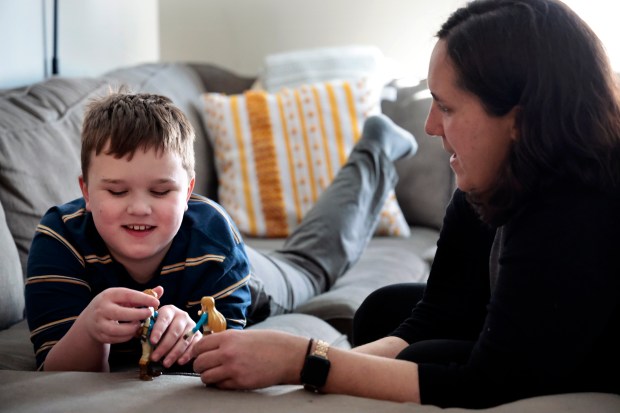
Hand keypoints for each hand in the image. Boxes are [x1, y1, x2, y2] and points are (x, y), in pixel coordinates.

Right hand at [79, 287, 160, 344]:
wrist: (90, 319)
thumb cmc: (114, 305)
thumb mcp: (124, 297)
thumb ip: (142, 295)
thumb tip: (161, 290)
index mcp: (109, 295)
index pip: (128, 295)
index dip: (143, 299)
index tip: (156, 303)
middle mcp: (101, 308)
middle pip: (121, 313)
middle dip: (138, 315)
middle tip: (149, 314)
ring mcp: (99, 323)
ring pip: (117, 329)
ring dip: (133, 328)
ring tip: (140, 323)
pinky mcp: (100, 335)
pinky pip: (116, 338)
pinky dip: (128, 336)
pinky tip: (133, 331)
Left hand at [148, 300, 199, 367]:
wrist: (174, 326)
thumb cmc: (160, 327)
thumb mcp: (152, 324)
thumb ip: (146, 328)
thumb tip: (138, 335)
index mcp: (169, 310)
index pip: (164, 319)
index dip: (158, 330)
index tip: (152, 341)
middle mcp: (182, 316)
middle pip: (175, 332)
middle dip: (164, 346)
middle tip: (155, 357)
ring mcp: (192, 325)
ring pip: (184, 340)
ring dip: (174, 353)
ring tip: (165, 363)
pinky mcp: (198, 335)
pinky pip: (194, 345)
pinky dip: (187, 355)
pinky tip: (179, 361)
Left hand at [191, 329, 307, 388]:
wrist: (288, 355)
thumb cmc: (269, 343)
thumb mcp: (244, 335)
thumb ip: (226, 341)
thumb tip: (209, 348)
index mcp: (228, 337)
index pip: (199, 346)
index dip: (196, 352)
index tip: (199, 355)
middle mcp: (227, 352)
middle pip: (199, 363)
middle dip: (200, 366)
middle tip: (206, 367)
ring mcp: (233, 369)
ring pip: (206, 377)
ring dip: (208, 377)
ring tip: (216, 375)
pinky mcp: (240, 382)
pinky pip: (219, 387)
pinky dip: (220, 385)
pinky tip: (227, 380)